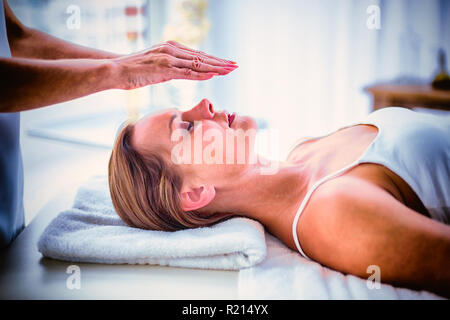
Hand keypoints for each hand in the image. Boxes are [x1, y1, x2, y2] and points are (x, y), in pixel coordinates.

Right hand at [112, 41, 237, 89]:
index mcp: (171, 48)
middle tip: (235, 65)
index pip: (197, 54)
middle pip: (201, 57)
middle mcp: (172, 50)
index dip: (214, 60)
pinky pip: (188, 72)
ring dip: (216, 67)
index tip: (226, 63)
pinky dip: (202, 74)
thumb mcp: (156, 67)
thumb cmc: (134, 70)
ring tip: (230, 70)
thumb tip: (182, 72)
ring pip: (198, 64)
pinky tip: (214, 75)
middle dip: (220, 62)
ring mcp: (169, 59)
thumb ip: (171, 68)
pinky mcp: (165, 69)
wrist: (116, 70)